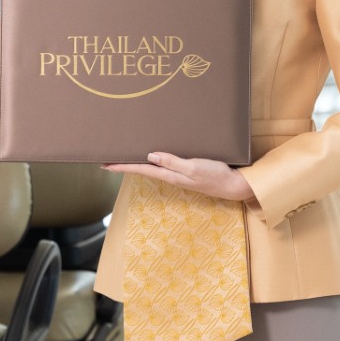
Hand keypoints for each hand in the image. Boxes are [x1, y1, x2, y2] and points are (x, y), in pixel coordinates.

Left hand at [103, 152, 257, 203]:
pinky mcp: (186, 171)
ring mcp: (178, 174)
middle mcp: (171, 176)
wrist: (234, 185)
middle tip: (106, 160)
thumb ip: (173, 162)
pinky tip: (151, 155)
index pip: (141, 169)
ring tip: (123, 156)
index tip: (105, 165)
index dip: (122, 167)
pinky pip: (164, 164)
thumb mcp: (194, 167)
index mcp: (170, 175)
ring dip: (136, 162)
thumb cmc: (216, 175)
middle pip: (142, 169)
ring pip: (151, 167)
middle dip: (124, 165)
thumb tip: (150, 156)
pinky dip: (153, 160)